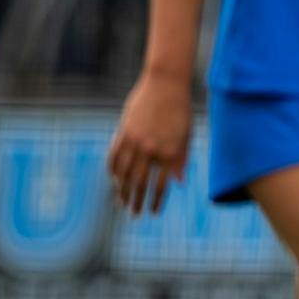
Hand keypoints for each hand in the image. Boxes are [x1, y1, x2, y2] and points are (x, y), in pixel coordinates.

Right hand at [107, 71, 191, 215]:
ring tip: (121, 202)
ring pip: (125, 172)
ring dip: (122, 190)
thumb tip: (178, 184)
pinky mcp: (124, 131)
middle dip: (136, 201)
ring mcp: (135, 140)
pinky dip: (113, 170)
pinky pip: (114, 155)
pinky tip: (114, 179)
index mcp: (170, 152)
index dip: (156, 201)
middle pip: (140, 183)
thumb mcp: (186, 136)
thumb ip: (180, 160)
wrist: (166, 84)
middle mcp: (152, 149)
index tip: (152, 213)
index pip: (161, 185)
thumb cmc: (181, 111)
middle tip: (133, 214)